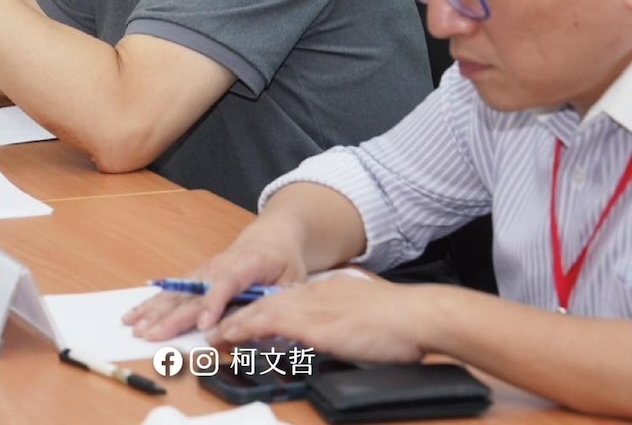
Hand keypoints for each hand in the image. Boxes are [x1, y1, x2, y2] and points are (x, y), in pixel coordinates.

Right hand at [126, 218, 309, 339]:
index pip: (228, 283)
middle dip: (172, 316)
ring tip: (136, 327)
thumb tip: (247, 331)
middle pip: (194, 292)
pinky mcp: (195, 275)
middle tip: (153, 335)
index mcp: (248, 264)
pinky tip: (135, 314)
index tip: (203, 326)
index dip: (214, 303)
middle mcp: (220, 265)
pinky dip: (152, 303)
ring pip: (177, 291)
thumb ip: (270, 306)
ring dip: (155, 310)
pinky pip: (172, 290)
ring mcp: (204, 269)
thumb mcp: (290, 283)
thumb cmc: (282, 263)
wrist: (271, 238)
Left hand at [213, 276, 430, 365]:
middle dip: (238, 315)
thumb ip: (346, 326)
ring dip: (234, 323)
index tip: (241, 321)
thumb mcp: (366, 320)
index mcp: (329, 293)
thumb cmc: (403, 325)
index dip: (259, 310)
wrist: (420, 317)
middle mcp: (316, 295)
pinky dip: (247, 329)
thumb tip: (339, 338)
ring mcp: (315, 307)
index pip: (284, 299)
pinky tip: (231, 336)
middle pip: (267, 302)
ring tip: (211, 335)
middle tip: (214, 328)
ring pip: (262, 310)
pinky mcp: (316, 324)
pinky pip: (271, 324)